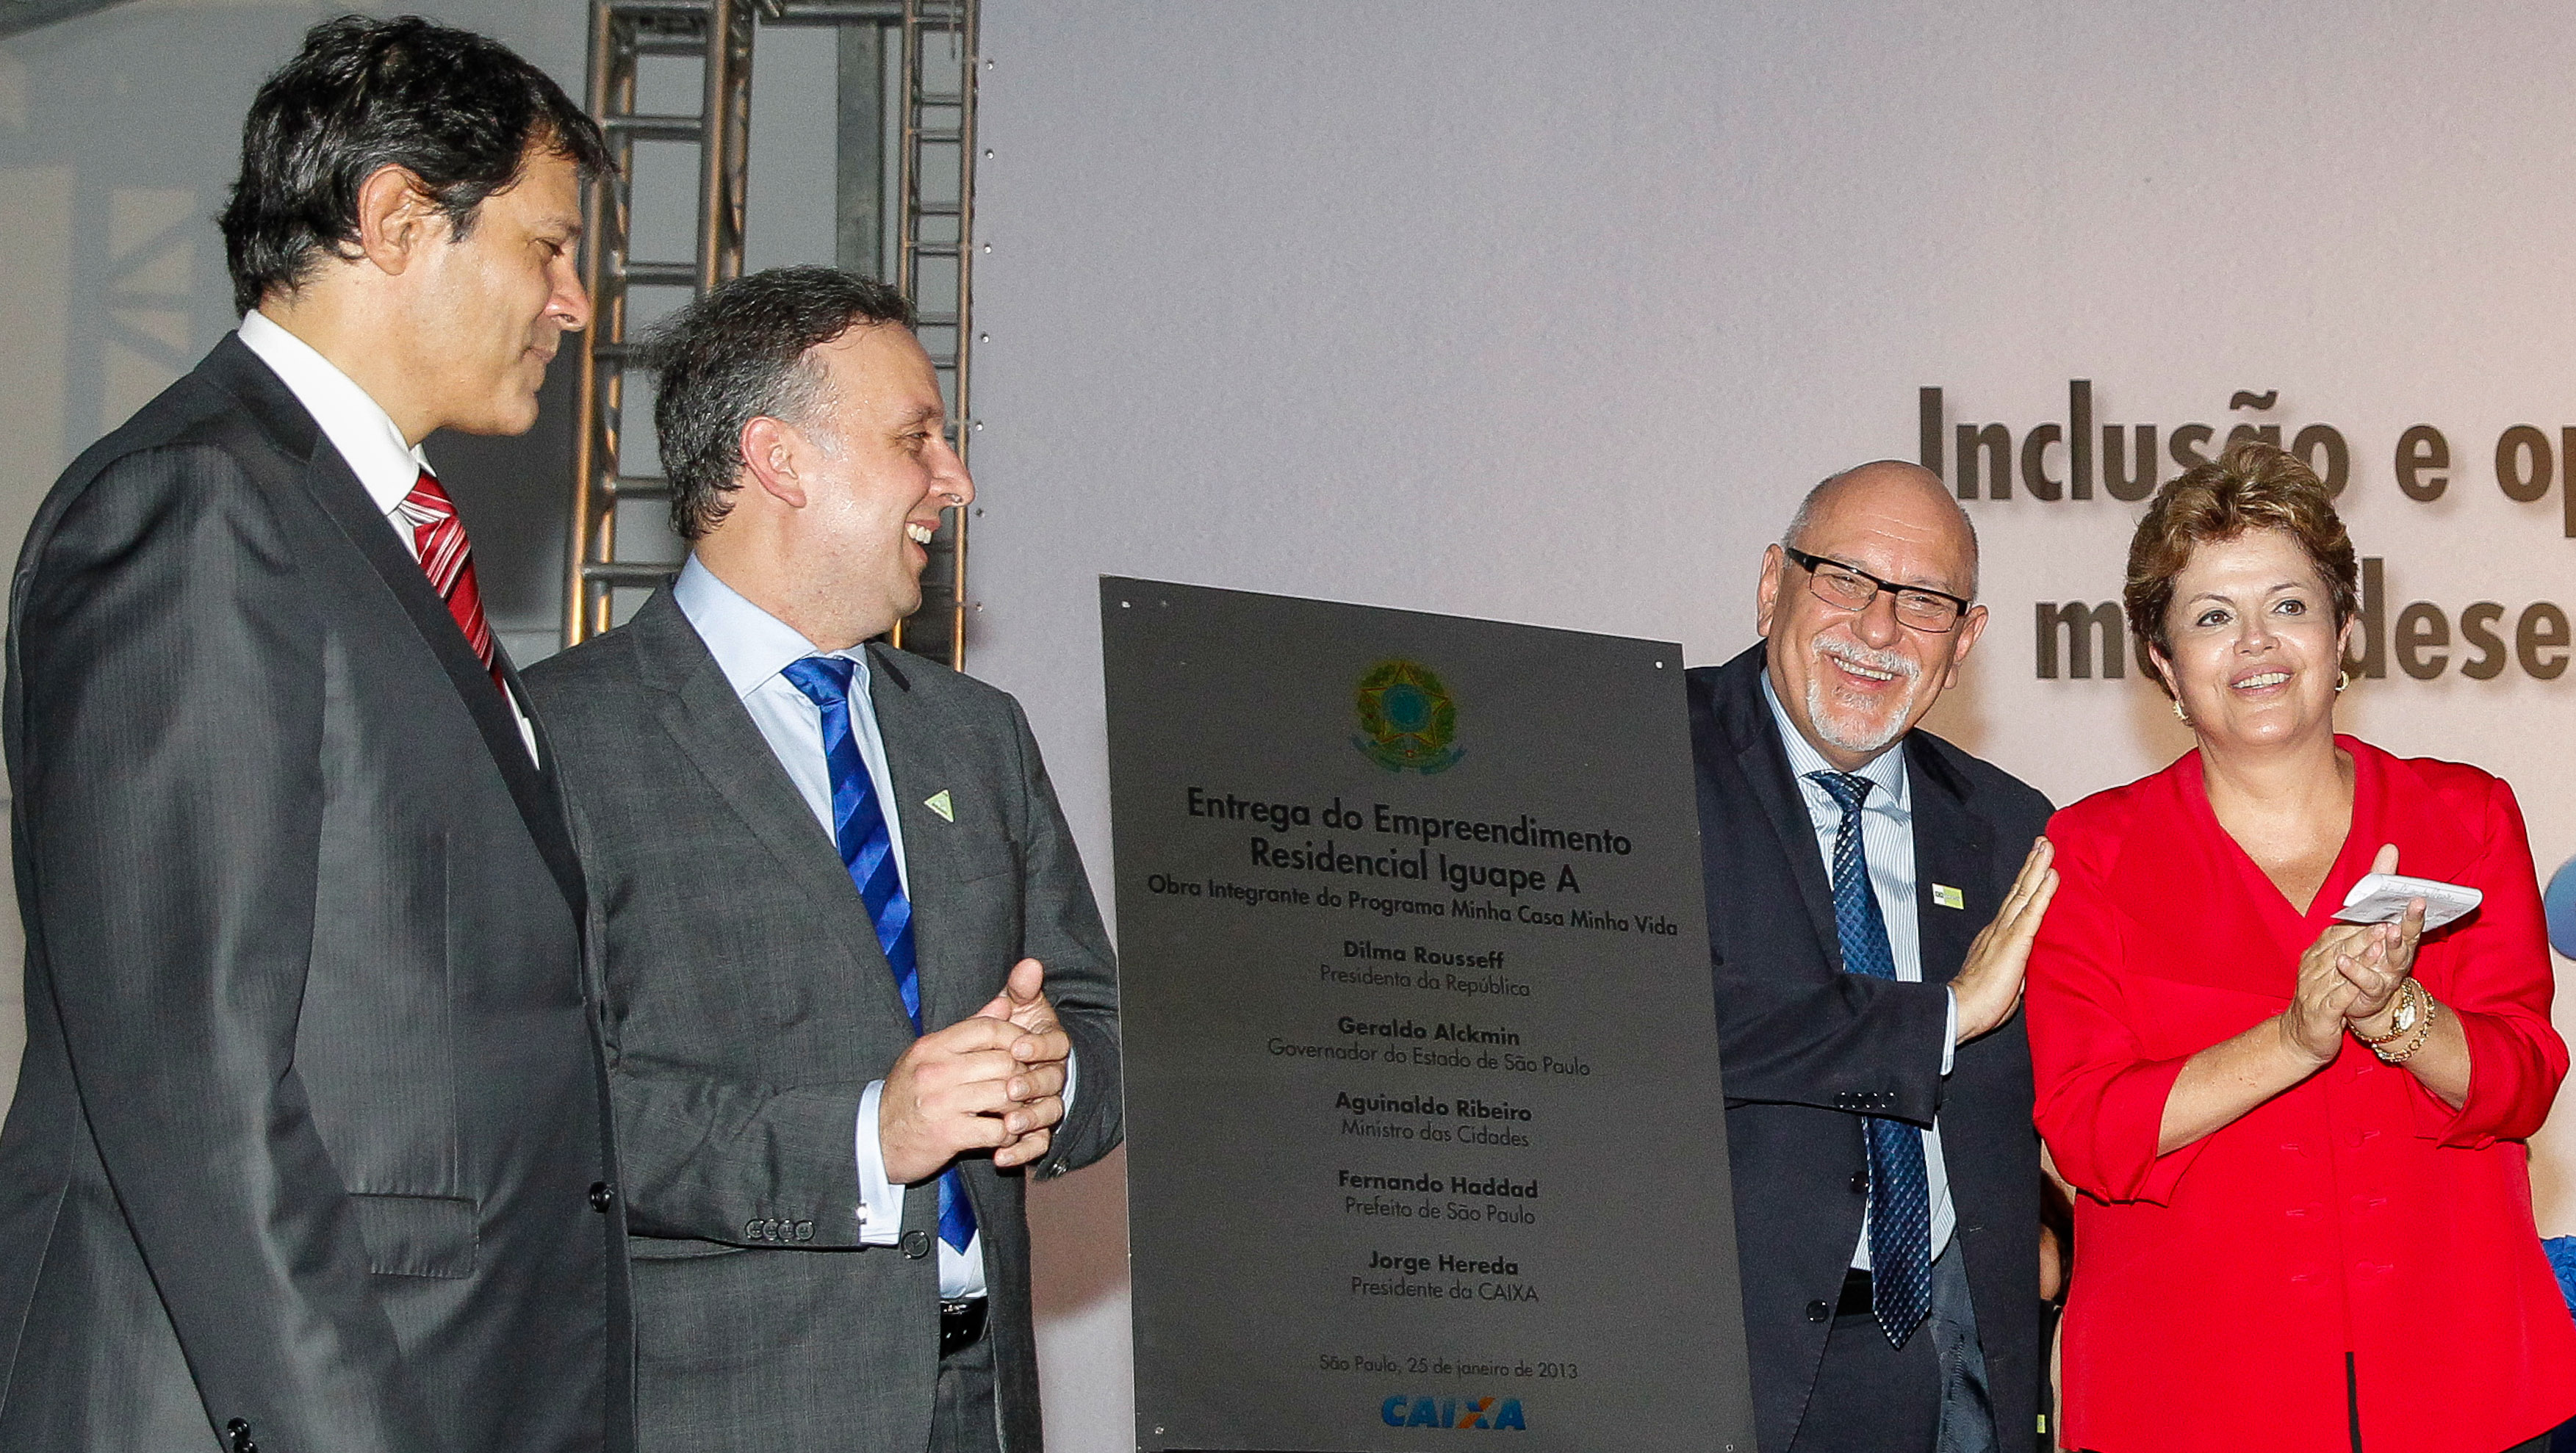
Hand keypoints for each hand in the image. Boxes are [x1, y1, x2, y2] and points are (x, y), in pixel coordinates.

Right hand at [878, 1013, 1033, 1184]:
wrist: (875, 1140)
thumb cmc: (908, 1095)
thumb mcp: (929, 1056)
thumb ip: (969, 1030)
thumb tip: (1005, 1004)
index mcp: (932, 1046)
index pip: (987, 1028)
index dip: (1017, 1038)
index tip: (1026, 1052)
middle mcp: (936, 1071)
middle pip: (1004, 1061)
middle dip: (1023, 1075)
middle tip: (1025, 1086)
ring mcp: (941, 1103)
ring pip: (1005, 1094)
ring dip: (1019, 1106)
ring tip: (1017, 1110)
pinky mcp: (948, 1134)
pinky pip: (997, 1130)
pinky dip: (1008, 1133)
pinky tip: (1003, 1133)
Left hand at [973, 959, 1071, 1169]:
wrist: (1004, 1068)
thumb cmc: (1013, 1032)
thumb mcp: (1016, 1008)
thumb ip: (1020, 990)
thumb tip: (1028, 964)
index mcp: (1050, 1044)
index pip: (1056, 1045)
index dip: (1040, 1046)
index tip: (1019, 1046)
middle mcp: (1053, 1074)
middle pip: (1053, 1082)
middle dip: (1033, 1085)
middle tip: (1012, 1088)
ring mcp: (1046, 1103)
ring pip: (1048, 1114)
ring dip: (1029, 1120)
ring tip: (1007, 1125)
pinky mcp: (1035, 1130)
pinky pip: (1035, 1144)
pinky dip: (1020, 1152)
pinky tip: (1000, 1156)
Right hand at [1951, 838, 2059, 1043]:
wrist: (1961, 1009)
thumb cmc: (1979, 1003)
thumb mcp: (2005, 984)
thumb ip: (2016, 971)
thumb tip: (2026, 972)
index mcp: (1995, 938)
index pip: (2014, 906)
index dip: (2025, 885)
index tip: (2035, 867)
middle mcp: (1999, 929)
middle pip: (2018, 891)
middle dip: (2031, 866)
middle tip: (2042, 843)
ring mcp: (2006, 932)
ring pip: (2025, 893)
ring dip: (2037, 868)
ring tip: (2046, 847)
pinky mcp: (2016, 941)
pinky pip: (2033, 911)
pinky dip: (2043, 891)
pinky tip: (2051, 874)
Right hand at [2282, 919, 2368, 1067]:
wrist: (2299, 1040)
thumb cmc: (2318, 1005)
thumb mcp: (2325, 977)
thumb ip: (2336, 956)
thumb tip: (2357, 931)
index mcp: (2311, 961)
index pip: (2333, 937)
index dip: (2355, 926)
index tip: (2378, 916)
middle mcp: (2310, 973)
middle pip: (2337, 950)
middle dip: (2362, 937)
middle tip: (2384, 925)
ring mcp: (2314, 993)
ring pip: (2337, 971)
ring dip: (2360, 958)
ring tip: (2381, 947)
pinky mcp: (2321, 1014)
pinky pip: (2337, 998)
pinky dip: (2351, 986)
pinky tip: (2366, 979)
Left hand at [2328, 845, 2426, 1037]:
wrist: (2360, 999)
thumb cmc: (2369, 953)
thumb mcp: (2371, 917)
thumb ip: (2379, 884)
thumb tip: (2389, 849)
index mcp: (2399, 935)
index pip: (2409, 917)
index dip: (2415, 907)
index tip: (2420, 893)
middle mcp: (2399, 954)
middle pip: (2409, 935)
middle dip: (2413, 919)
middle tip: (2418, 903)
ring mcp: (2388, 973)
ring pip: (2394, 958)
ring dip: (2392, 943)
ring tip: (2389, 929)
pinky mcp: (2372, 990)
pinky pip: (2366, 980)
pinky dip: (2356, 970)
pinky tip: (2344, 960)